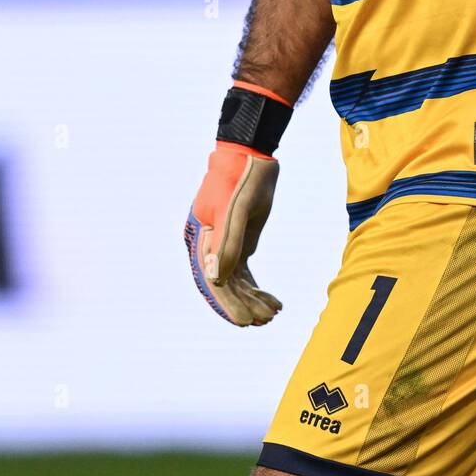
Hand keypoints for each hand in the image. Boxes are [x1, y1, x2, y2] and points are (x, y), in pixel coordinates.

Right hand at [183, 141, 280, 326]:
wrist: (251, 153)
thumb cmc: (244, 177)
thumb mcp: (240, 209)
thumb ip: (230, 242)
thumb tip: (217, 278)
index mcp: (202, 237)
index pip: (212, 279)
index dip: (227, 303)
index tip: (245, 322)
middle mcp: (209, 243)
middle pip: (224, 284)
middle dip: (243, 304)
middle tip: (266, 320)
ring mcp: (224, 243)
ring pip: (235, 281)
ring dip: (252, 299)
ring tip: (273, 313)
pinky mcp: (239, 240)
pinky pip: (243, 272)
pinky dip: (256, 287)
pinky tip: (272, 300)